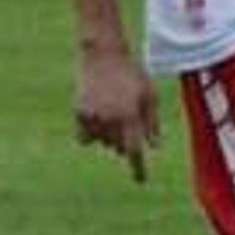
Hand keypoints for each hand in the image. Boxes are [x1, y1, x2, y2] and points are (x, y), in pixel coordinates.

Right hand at [74, 45, 159, 182]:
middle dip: (125, 141)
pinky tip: (98, 115)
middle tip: (128, 118)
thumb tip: (155, 147)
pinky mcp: (79, 113)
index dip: (138, 169)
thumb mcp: (149, 95)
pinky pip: (86, 136)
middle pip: (118, 148)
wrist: (103, 53)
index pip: (134, 152)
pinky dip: (92, 132)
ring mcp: (92, 117)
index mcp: (130, 116)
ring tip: (113, 110)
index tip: (141, 181)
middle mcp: (110, 120)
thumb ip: (152, 122)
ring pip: (102, 142)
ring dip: (109, 136)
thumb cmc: (131, 72)